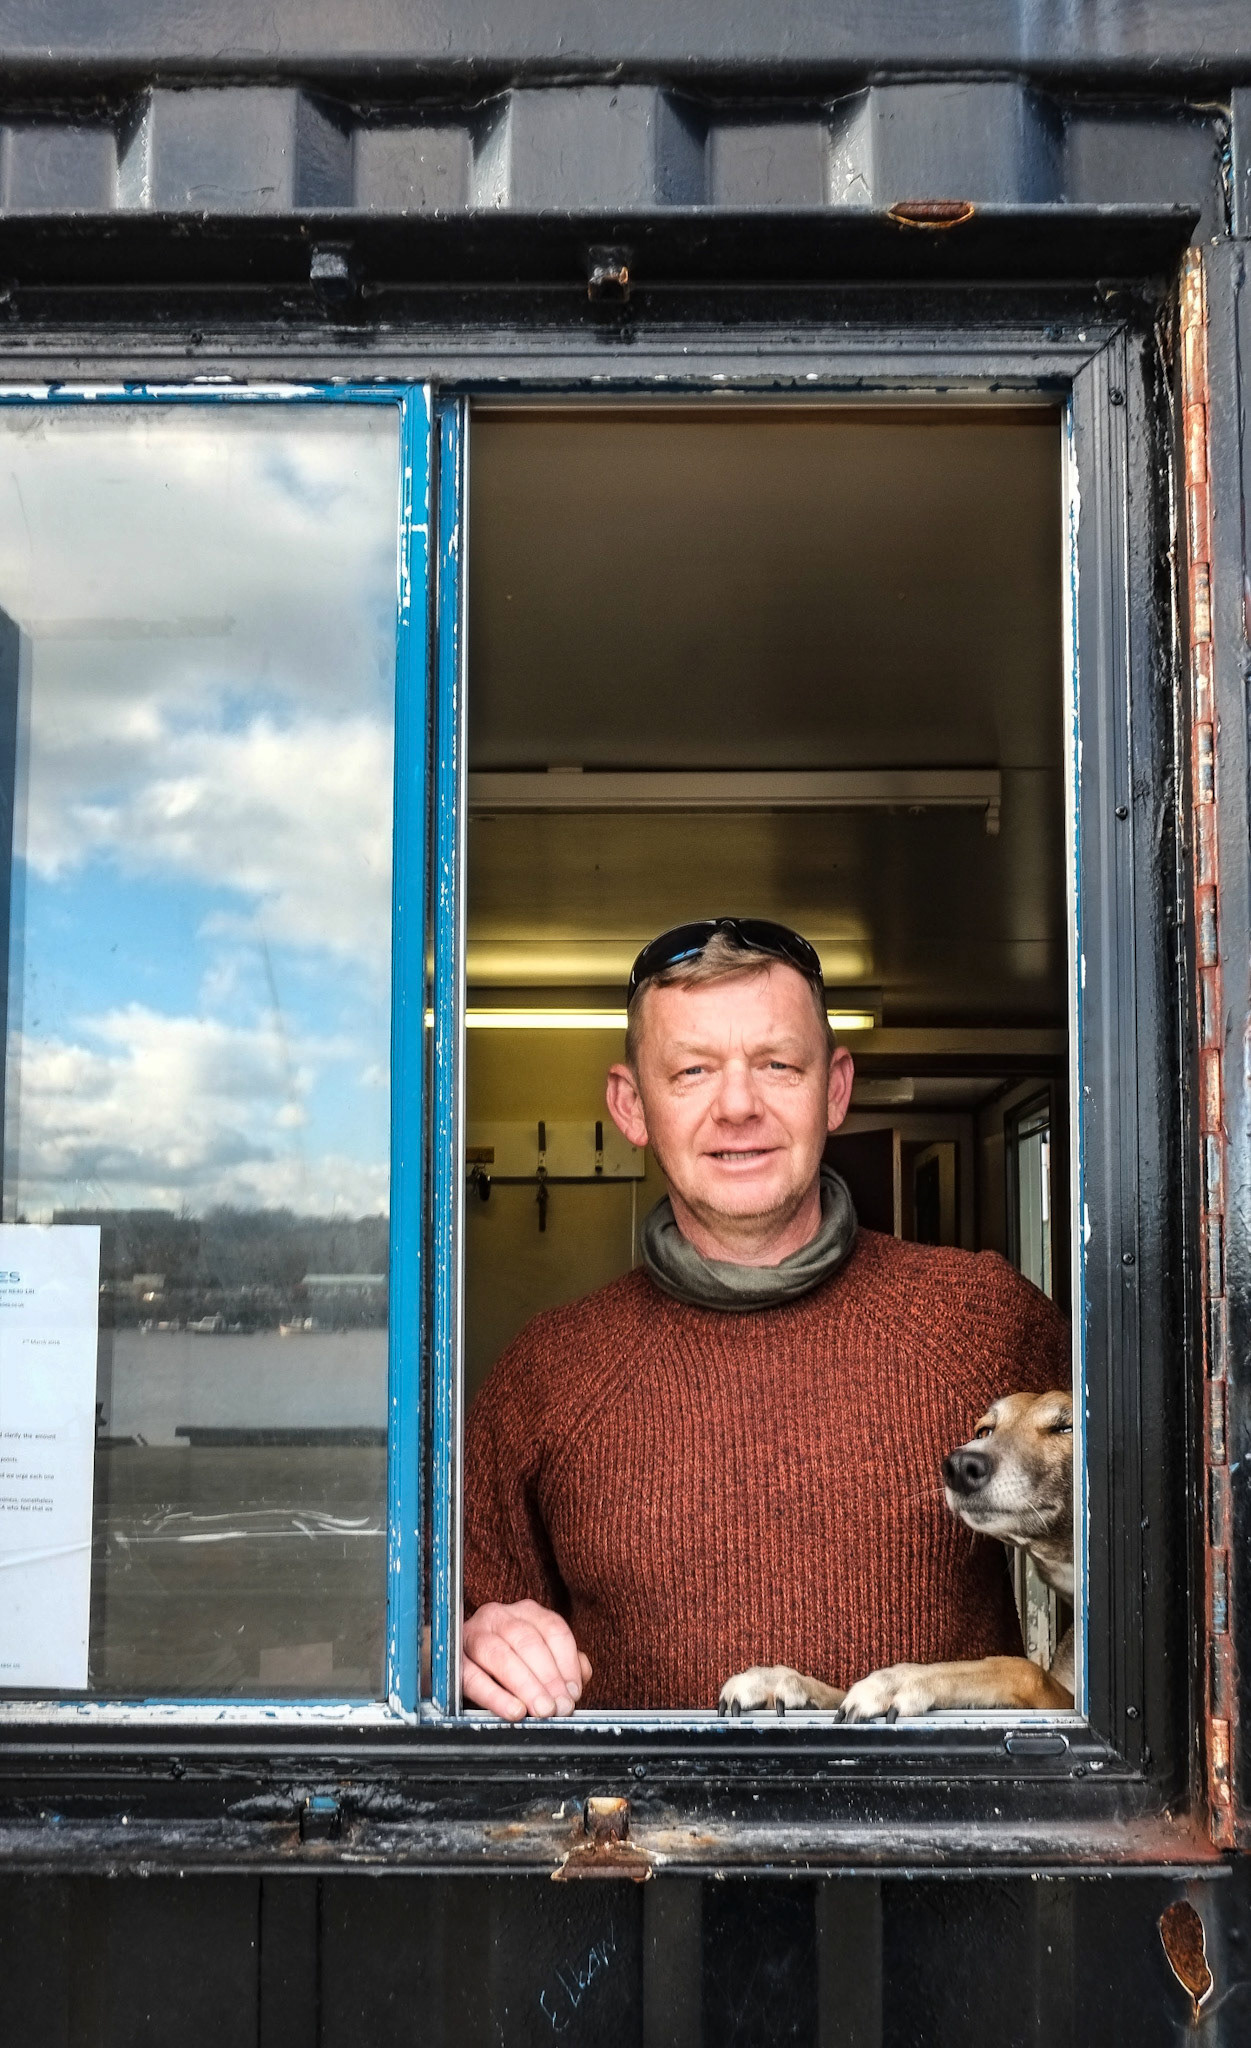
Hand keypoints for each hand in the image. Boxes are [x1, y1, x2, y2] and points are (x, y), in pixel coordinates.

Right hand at [462, 1599, 591, 1720]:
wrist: (456, 1664)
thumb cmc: (507, 1664)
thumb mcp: (538, 1658)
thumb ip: (563, 1662)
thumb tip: (582, 1674)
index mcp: (524, 1612)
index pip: (552, 1629)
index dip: (567, 1662)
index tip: (574, 1692)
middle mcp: (497, 1616)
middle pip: (527, 1641)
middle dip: (548, 1677)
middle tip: (560, 1707)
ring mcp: (472, 1635)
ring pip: (500, 1655)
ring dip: (526, 1686)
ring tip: (542, 1711)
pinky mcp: (452, 1660)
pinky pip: (474, 1678)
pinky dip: (496, 1697)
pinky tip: (515, 1711)